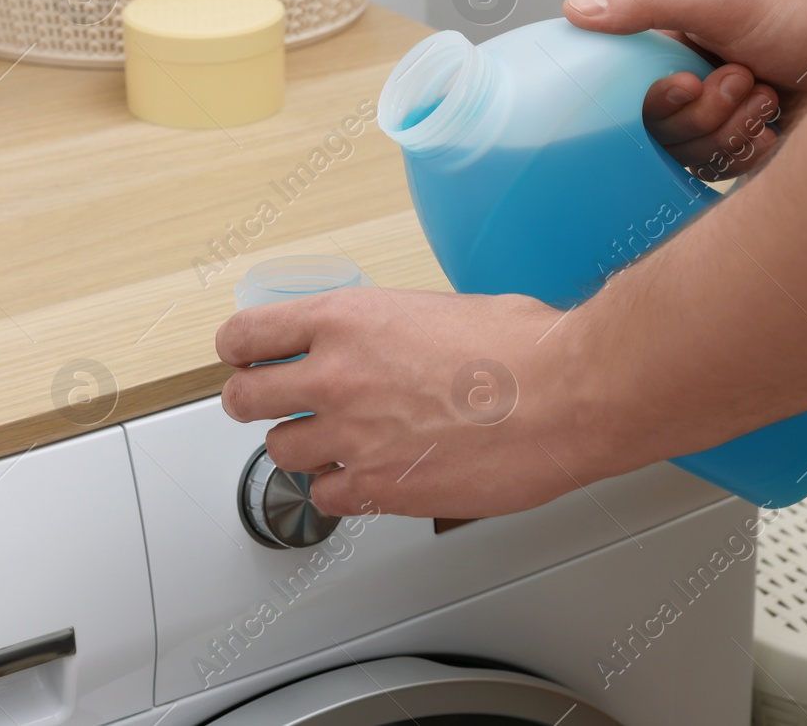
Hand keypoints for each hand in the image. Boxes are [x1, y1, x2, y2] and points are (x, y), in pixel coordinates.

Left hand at [217, 286, 607, 517]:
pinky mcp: (378, 488)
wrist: (566, 396)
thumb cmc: (523, 349)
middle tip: (264, 404)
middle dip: (250, 401)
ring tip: (331, 442)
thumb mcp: (434, 308)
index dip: (240, 349)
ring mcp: (352, 436)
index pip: (247, 335)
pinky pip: (325, 498)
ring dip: (300, 449)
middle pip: (244, 398)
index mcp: (346, 319)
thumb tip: (378, 343)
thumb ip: (386, 329)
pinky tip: (364, 477)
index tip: (244, 357)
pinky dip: (338, 490)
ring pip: (280, 453)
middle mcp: (335, 376)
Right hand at [562, 0, 806, 179]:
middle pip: (664, 137)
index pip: (631, 101)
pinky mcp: (750, 157)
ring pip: (696, 158)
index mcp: (671, 57)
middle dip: (709, 110)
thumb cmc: (801, 12)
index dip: (659, 101)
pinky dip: (756, 147)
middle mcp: (691, 94)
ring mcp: (720, 127)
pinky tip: (778, 121)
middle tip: (743, 76)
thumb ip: (646, 3)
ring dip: (736, 125)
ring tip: (766, 92)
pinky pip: (729, 174)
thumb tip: (576, 8)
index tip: (688, 81)